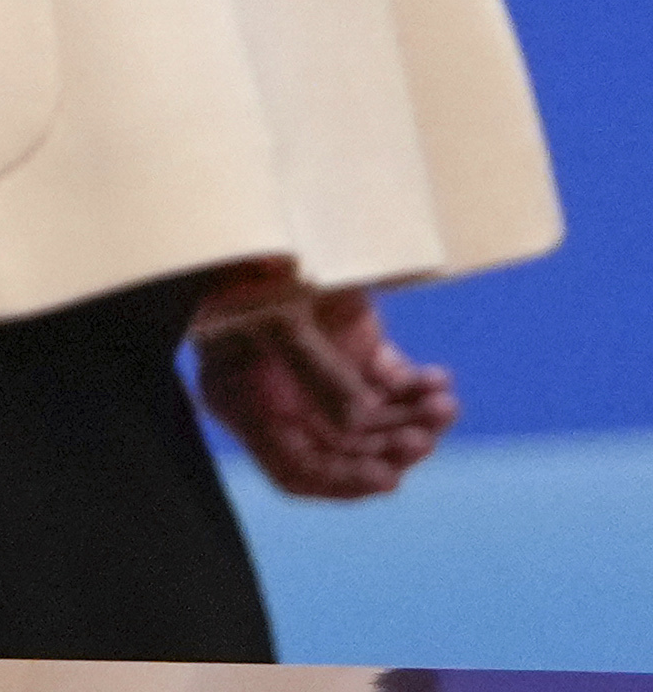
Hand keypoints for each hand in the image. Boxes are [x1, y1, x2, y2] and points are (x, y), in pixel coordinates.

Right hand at [191, 261, 459, 499]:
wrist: (274, 209)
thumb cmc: (256, 267)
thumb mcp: (278, 323)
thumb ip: (321, 377)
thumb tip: (364, 422)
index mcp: (248, 402)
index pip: (296, 468)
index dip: (342, 482)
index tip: (387, 479)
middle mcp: (286, 398)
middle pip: (349, 452)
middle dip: (391, 447)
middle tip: (422, 435)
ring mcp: (323, 374)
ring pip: (380, 423)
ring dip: (415, 420)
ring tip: (441, 406)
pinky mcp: (355, 348)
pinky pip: (395, 387)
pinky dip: (420, 390)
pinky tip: (438, 382)